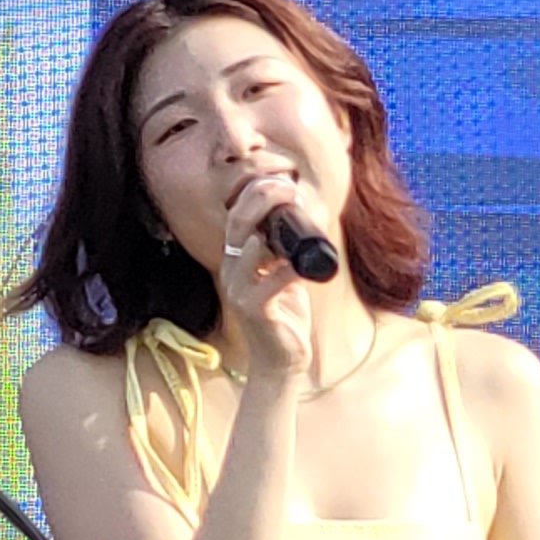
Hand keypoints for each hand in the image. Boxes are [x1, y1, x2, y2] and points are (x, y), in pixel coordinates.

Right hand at [213, 168, 330, 382]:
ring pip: (245, 248)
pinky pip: (268, 284)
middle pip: (237, 224)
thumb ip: (287, 246)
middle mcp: (232, 272)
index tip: (283, 177)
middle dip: (260, 198)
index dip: (255, 191)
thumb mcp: (284, 273)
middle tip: (288, 186)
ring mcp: (239, 292)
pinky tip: (302, 262)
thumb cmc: (284, 316)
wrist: (281, 362)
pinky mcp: (254, 312)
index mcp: (238, 259)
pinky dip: (285, 270)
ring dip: (271, 227)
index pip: (237, 215)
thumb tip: (307, 210)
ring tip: (296, 212)